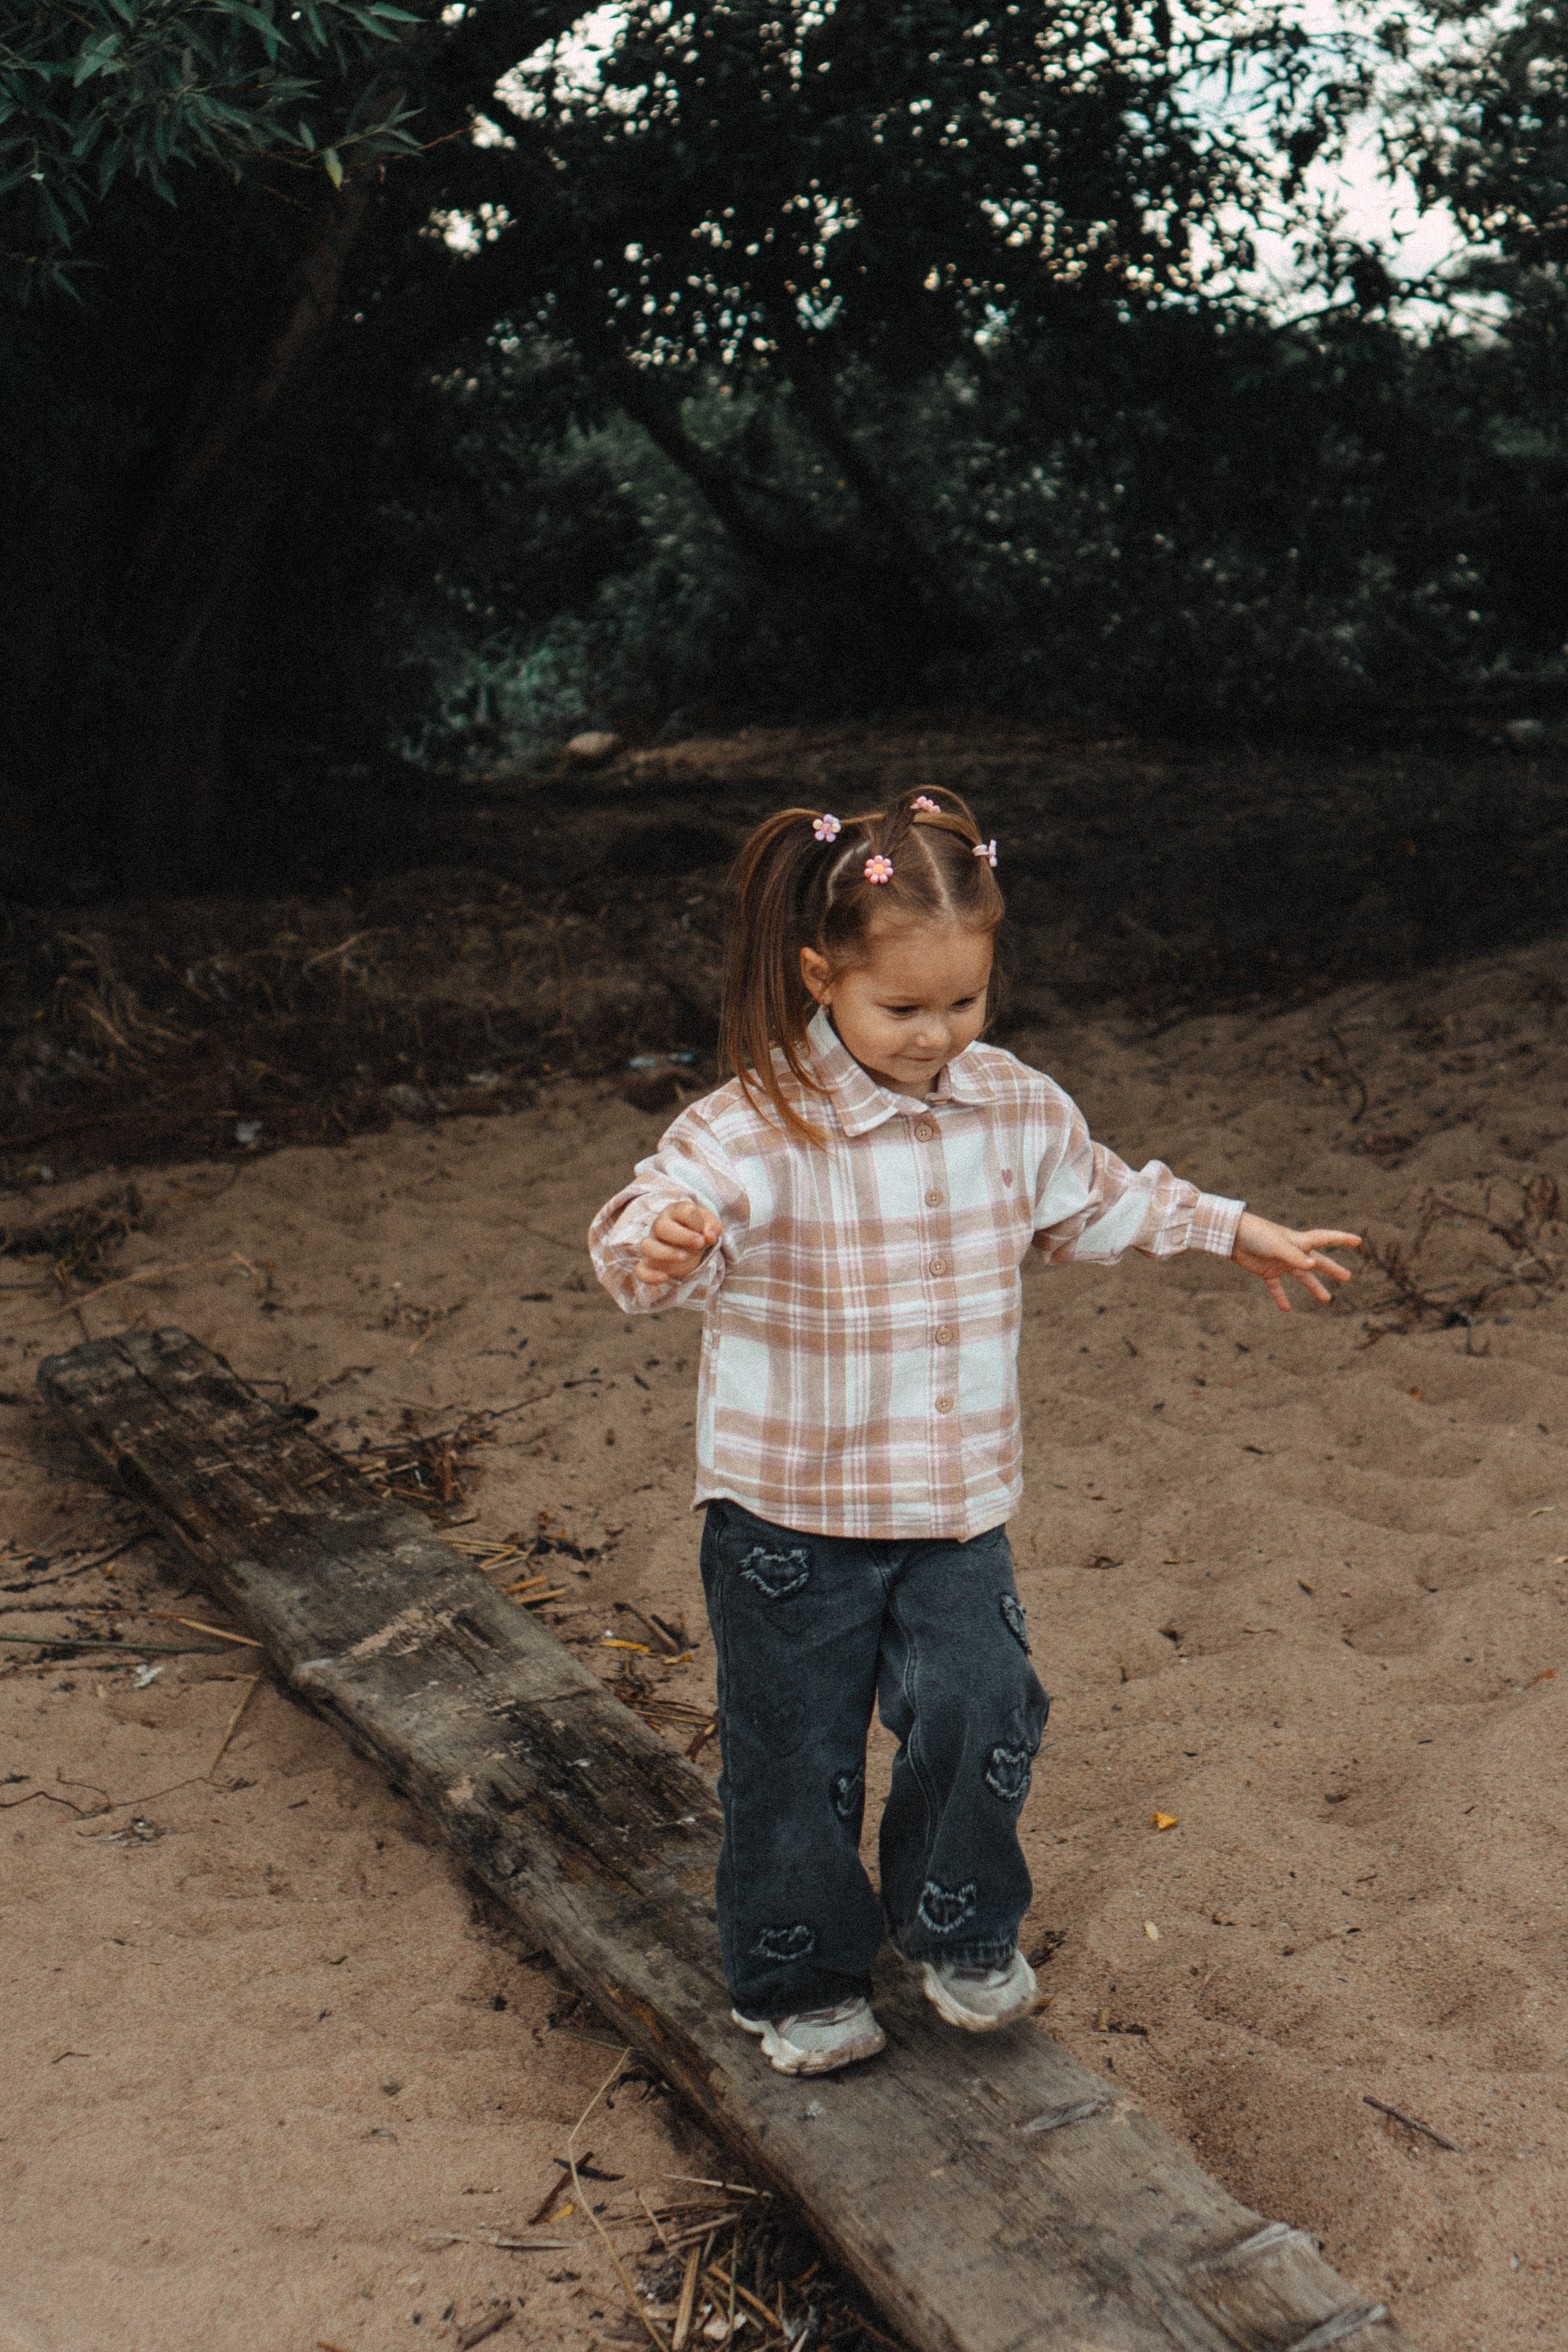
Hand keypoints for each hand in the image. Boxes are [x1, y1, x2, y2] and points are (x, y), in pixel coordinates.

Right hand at [634, 1198, 719, 1286]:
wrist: (691, 1244)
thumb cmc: (700, 1230)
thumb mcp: (711, 1225)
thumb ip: (712, 1227)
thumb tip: (709, 1236)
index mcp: (676, 1212)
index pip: (682, 1212)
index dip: (695, 1222)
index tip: (707, 1236)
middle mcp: (660, 1226)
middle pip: (661, 1227)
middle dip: (682, 1236)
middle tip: (700, 1243)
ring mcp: (652, 1244)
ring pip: (647, 1246)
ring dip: (665, 1252)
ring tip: (685, 1258)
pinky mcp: (650, 1263)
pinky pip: (641, 1270)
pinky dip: (649, 1275)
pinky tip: (665, 1278)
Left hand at [1231, 1212, 1361, 1311]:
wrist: (1231, 1236)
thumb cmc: (1257, 1235)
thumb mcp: (1278, 1245)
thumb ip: (1295, 1256)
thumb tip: (1312, 1265)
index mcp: (1299, 1242)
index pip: (1325, 1239)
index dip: (1342, 1239)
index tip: (1358, 1241)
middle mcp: (1293, 1252)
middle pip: (1317, 1262)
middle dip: (1332, 1269)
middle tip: (1348, 1277)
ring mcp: (1280, 1262)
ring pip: (1301, 1276)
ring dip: (1314, 1287)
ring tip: (1327, 1299)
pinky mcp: (1266, 1271)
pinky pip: (1276, 1287)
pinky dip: (1281, 1297)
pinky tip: (1286, 1309)